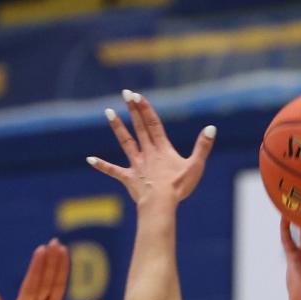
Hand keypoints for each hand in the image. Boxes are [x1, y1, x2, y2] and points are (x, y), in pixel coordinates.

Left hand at [87, 91, 214, 206]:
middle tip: (125, 93)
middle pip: (139, 127)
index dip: (145, 108)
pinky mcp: (129, 179)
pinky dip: (102, 165)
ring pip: (125, 143)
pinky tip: (89, 159)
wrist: (161, 205)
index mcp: (162, 149)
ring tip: (108, 112)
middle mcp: (147, 153)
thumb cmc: (179, 188)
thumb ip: (202, 147)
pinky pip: (113, 171)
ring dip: (117, 127)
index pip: (153, 123)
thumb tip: (211, 128)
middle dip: (133, 109)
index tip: (137, 95)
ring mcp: (137, 165)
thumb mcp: (195, 166)